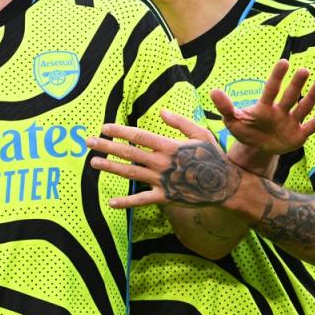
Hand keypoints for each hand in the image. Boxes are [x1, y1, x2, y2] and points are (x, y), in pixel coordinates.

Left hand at [86, 110, 240, 208]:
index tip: (104, 128)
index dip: (119, 131)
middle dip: (106, 146)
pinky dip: (126, 202)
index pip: (138, 136)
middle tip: (88, 142)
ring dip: (110, 168)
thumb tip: (161, 111)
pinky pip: (141, 200)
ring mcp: (161, 181)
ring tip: (94, 163)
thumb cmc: (212, 156)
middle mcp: (161, 162)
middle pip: (128, 153)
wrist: (225, 185)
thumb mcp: (200, 133)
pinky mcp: (164, 197)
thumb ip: (179, 122)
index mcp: (168, 145)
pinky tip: (111, 202)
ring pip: (130, 173)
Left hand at [209, 59, 314, 155]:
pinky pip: (313, 125)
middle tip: (304, 70)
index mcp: (263, 107)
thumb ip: (225, 107)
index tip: (284, 62)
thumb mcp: (232, 121)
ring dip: (312, 96)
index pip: (271, 90)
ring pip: (303, 107)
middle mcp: (280, 111)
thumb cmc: (244, 131)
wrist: (255, 149)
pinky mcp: (299, 135)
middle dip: (296, 84)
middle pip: (289, 96)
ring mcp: (291, 122)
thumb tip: (213, 91)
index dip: (277, 77)